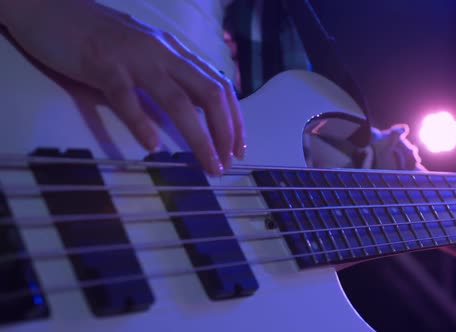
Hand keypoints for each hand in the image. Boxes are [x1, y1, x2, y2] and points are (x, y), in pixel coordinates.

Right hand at [0, 0, 243, 174]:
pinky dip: (141, 123)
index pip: (219, 86)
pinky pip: (126, 97)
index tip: (238, 148)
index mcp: (174, 52)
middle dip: (225, 131)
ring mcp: (133, 57)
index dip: (235, 119)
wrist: (47, 6)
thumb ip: (168, 76)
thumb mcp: (144, 53)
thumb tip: (194, 111)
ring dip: (198, 136)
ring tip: (207, 164)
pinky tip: (152, 146)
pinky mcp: (101, 64)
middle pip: (209, 94)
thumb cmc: (98, 36)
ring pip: (177, 100)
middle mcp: (162, 52)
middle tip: (227, 164)